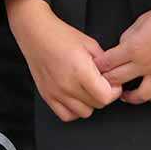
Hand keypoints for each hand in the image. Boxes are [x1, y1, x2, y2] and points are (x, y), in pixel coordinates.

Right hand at [5, 0, 117, 121]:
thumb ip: (104, 62)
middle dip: (104, 94)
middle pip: (97, 104)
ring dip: (89, 103)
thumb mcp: (90, 44)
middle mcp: (67, 85)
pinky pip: (66, 115)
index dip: (114, 91)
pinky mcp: (47, 96)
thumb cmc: (60, 35)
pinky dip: (74, 110)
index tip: (113, 84)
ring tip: (87, 90)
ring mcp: (56, 92)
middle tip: (101, 83)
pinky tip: (76, 98)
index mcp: (80, 71)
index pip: (106, 96)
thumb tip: (113, 76)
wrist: (36, 33)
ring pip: (84, 112)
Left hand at [96, 0, 150, 105]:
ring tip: (126, 95)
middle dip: (107, 82)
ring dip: (130, 98)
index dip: (98, 66)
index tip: (96, 68)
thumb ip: (128, 37)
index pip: (106, 63)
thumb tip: (121, 49)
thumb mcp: (141, 20)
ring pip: (141, 96)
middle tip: (105, 82)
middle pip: (117, 81)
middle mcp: (146, 64)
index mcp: (134, 48)